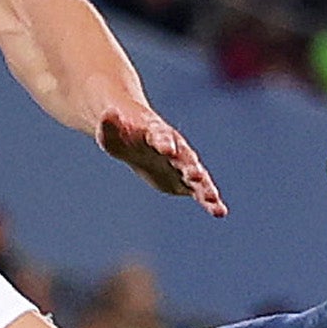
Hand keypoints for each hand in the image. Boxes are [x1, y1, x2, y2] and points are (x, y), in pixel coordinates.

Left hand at [98, 106, 226, 216]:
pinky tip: (220, 212)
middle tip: (196, 176)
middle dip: (190, 167)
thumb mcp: (111, 129)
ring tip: (213, 201)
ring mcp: (182, 165)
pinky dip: (209, 201)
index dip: (163, 141)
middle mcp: (175, 148)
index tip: (166, 149)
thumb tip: (106, 115)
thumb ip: (109, 124)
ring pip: (197, 176)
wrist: (136, 138)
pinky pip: (199, 191)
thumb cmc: (122, 133)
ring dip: (205, 187)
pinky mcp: (184, 181)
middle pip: (184, 157)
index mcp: (156, 132)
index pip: (160, 135)